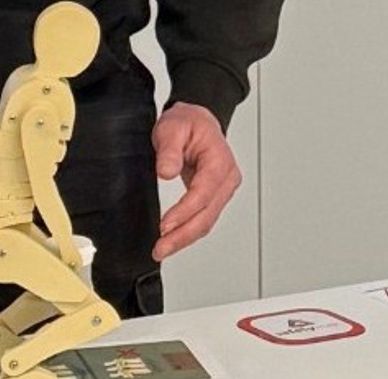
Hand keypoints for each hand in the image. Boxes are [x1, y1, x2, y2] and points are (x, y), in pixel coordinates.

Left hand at [152, 102, 240, 261]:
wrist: (197, 121)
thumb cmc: (188, 123)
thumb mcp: (172, 127)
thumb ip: (169, 149)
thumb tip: (166, 172)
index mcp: (220, 162)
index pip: (203, 194)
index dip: (184, 213)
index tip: (165, 226)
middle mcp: (226, 179)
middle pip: (207, 215)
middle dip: (183, 236)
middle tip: (160, 249)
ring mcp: (222, 190)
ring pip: (206, 222)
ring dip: (184, 238)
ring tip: (162, 249)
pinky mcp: (214, 197)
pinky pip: (203, 219)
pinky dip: (187, 232)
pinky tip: (172, 240)